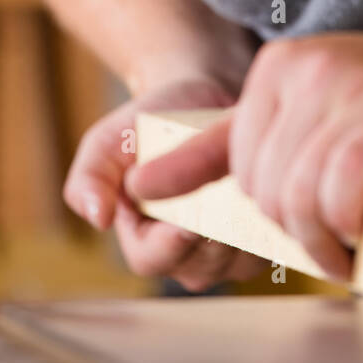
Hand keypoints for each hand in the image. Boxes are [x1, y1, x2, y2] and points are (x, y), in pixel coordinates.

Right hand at [63, 77, 268, 291]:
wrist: (199, 101)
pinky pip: (272, 239)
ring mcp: (227, 255)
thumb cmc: (148, 121)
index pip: (155, 259)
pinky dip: (272, 215)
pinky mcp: (263, 239)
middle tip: (232, 198)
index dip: (171, 243)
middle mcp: (187, 259)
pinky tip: (271, 184)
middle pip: (204, 262)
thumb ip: (90, 176)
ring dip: (249, 222)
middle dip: (217, 231)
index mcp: (143, 243)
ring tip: (254, 184)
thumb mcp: (109, 140)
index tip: (190, 222)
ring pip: (242, 255)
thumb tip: (95, 219)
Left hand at [130, 28, 362, 279]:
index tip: (305, 217)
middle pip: (264, 189)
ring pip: (297, 198)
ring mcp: (347, 89)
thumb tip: (141, 183)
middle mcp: (306, 69)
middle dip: (296, 230)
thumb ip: (220, 145)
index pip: (238, 168)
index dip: (269, 207)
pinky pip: (338, 195)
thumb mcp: (304, 109)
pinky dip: (349, 227)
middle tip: (335, 238)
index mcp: (278, 65)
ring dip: (323, 240)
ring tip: (350, 241)